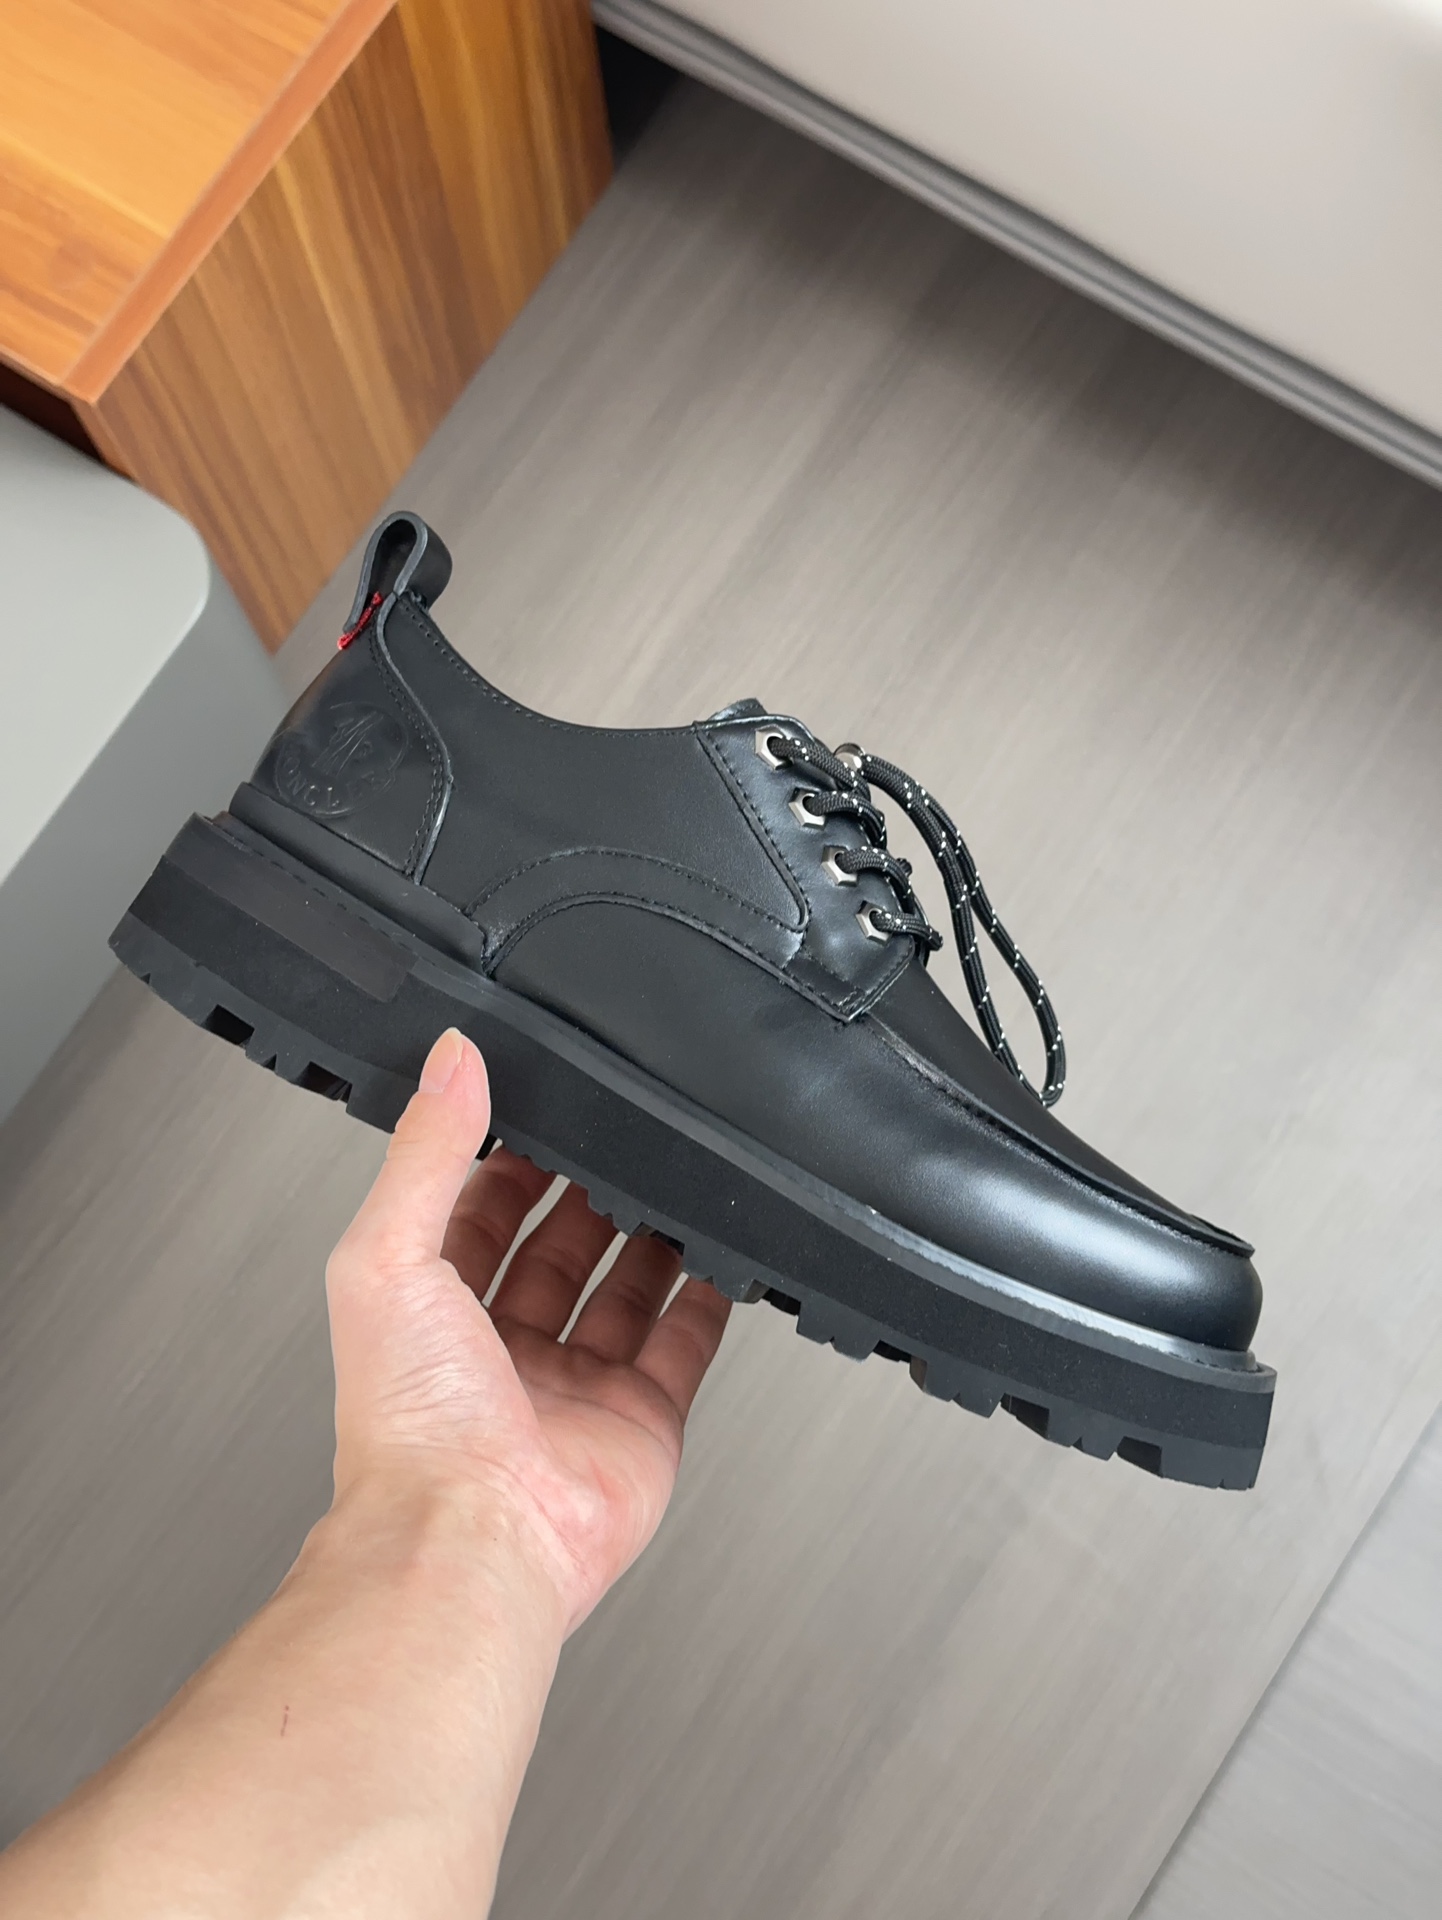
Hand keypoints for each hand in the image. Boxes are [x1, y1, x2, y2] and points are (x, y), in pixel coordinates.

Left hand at [325, 1028, 730, 1632]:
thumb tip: (448, 1061)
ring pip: (625, 1290)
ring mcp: (576, 1388)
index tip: (546, 1106)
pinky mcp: (642, 1420)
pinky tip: (724, 1255)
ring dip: (650, 1233)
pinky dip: (710, 1298)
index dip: (512, 1158)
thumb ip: (424, 1153)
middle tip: (624, 1133)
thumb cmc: (410, 1430)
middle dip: (589, 1190)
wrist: (471, 1539)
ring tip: (679, 1174)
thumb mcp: (388, 1256)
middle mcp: (501, 1351)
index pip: (478, 1211)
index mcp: (431, 1311)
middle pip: (559, 1247)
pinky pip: (686, 1345)